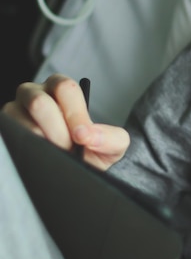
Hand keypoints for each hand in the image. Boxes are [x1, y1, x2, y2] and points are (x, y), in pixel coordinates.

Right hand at [1, 74, 129, 170]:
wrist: (77, 170)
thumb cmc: (93, 150)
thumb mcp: (113, 144)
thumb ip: (110, 138)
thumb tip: (90, 136)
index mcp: (62, 89)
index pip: (65, 88)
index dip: (75, 113)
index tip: (82, 137)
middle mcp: (36, 94)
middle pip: (39, 102)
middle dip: (57, 130)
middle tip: (68, 149)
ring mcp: (16, 112)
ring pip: (22, 122)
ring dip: (42, 142)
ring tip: (56, 154)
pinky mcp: (5, 130)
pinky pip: (10, 136)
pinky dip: (27, 149)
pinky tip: (41, 156)